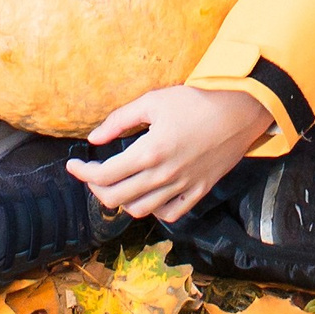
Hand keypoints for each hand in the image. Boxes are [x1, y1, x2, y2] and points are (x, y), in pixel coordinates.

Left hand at [73, 85, 274, 220]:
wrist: (241, 108)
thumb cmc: (197, 99)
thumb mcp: (154, 100)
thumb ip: (120, 120)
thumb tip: (94, 138)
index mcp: (150, 152)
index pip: (104, 175)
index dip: (82, 172)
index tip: (73, 164)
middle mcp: (163, 176)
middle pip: (116, 198)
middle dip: (96, 188)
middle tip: (92, 173)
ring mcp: (182, 186)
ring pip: (139, 210)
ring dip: (121, 200)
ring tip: (117, 184)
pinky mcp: (199, 190)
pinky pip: (169, 214)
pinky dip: (152, 210)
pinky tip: (148, 194)